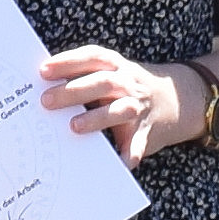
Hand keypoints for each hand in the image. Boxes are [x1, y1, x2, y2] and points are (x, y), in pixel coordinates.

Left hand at [38, 46, 185, 156]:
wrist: (177, 100)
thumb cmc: (128, 87)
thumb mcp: (112, 73)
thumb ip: (83, 76)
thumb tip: (40, 85)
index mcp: (115, 67)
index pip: (92, 58)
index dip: (68, 62)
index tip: (43, 71)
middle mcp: (128, 84)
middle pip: (102, 83)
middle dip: (74, 91)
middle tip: (46, 101)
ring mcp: (139, 107)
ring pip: (121, 109)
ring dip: (98, 118)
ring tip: (75, 126)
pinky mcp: (147, 132)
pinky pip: (138, 143)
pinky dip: (129, 152)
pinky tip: (118, 161)